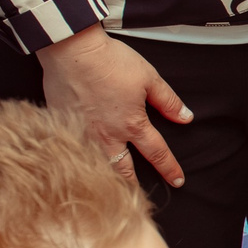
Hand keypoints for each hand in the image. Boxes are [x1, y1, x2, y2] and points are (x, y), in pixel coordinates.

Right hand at [38, 26, 193, 187]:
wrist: (71, 51)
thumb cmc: (108, 61)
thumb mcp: (149, 78)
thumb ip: (168, 101)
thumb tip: (186, 117)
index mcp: (131, 124)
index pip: (157, 153)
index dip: (170, 168)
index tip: (178, 180)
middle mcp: (106, 135)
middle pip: (123, 170)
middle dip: (133, 185)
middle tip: (140, 196)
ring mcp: (82, 134)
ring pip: (96, 166)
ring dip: (106, 178)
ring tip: (112, 189)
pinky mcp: (62, 127)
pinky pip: (73, 152)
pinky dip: (80, 162)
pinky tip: (80, 166)